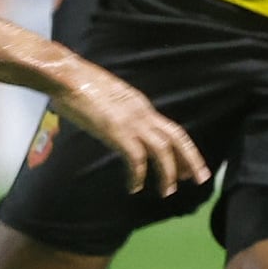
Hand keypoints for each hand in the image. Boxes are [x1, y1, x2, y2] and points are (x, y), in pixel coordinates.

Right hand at [50, 59, 208, 196]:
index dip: (183, 149)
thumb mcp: (107, 99)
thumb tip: (111, 123)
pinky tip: (134, 187)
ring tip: (167, 192)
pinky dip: (138, 175)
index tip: (190, 166)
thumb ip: (116, 112)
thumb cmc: (78, 85)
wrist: (67, 76)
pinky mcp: (118, 131)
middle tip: (200, 180)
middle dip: (191, 159)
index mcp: (141, 105)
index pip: (170, 129)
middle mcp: (143, 113)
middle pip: (177, 137)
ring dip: (168, 173)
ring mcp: (132, 122)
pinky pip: (136, 159)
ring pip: (162, 150)